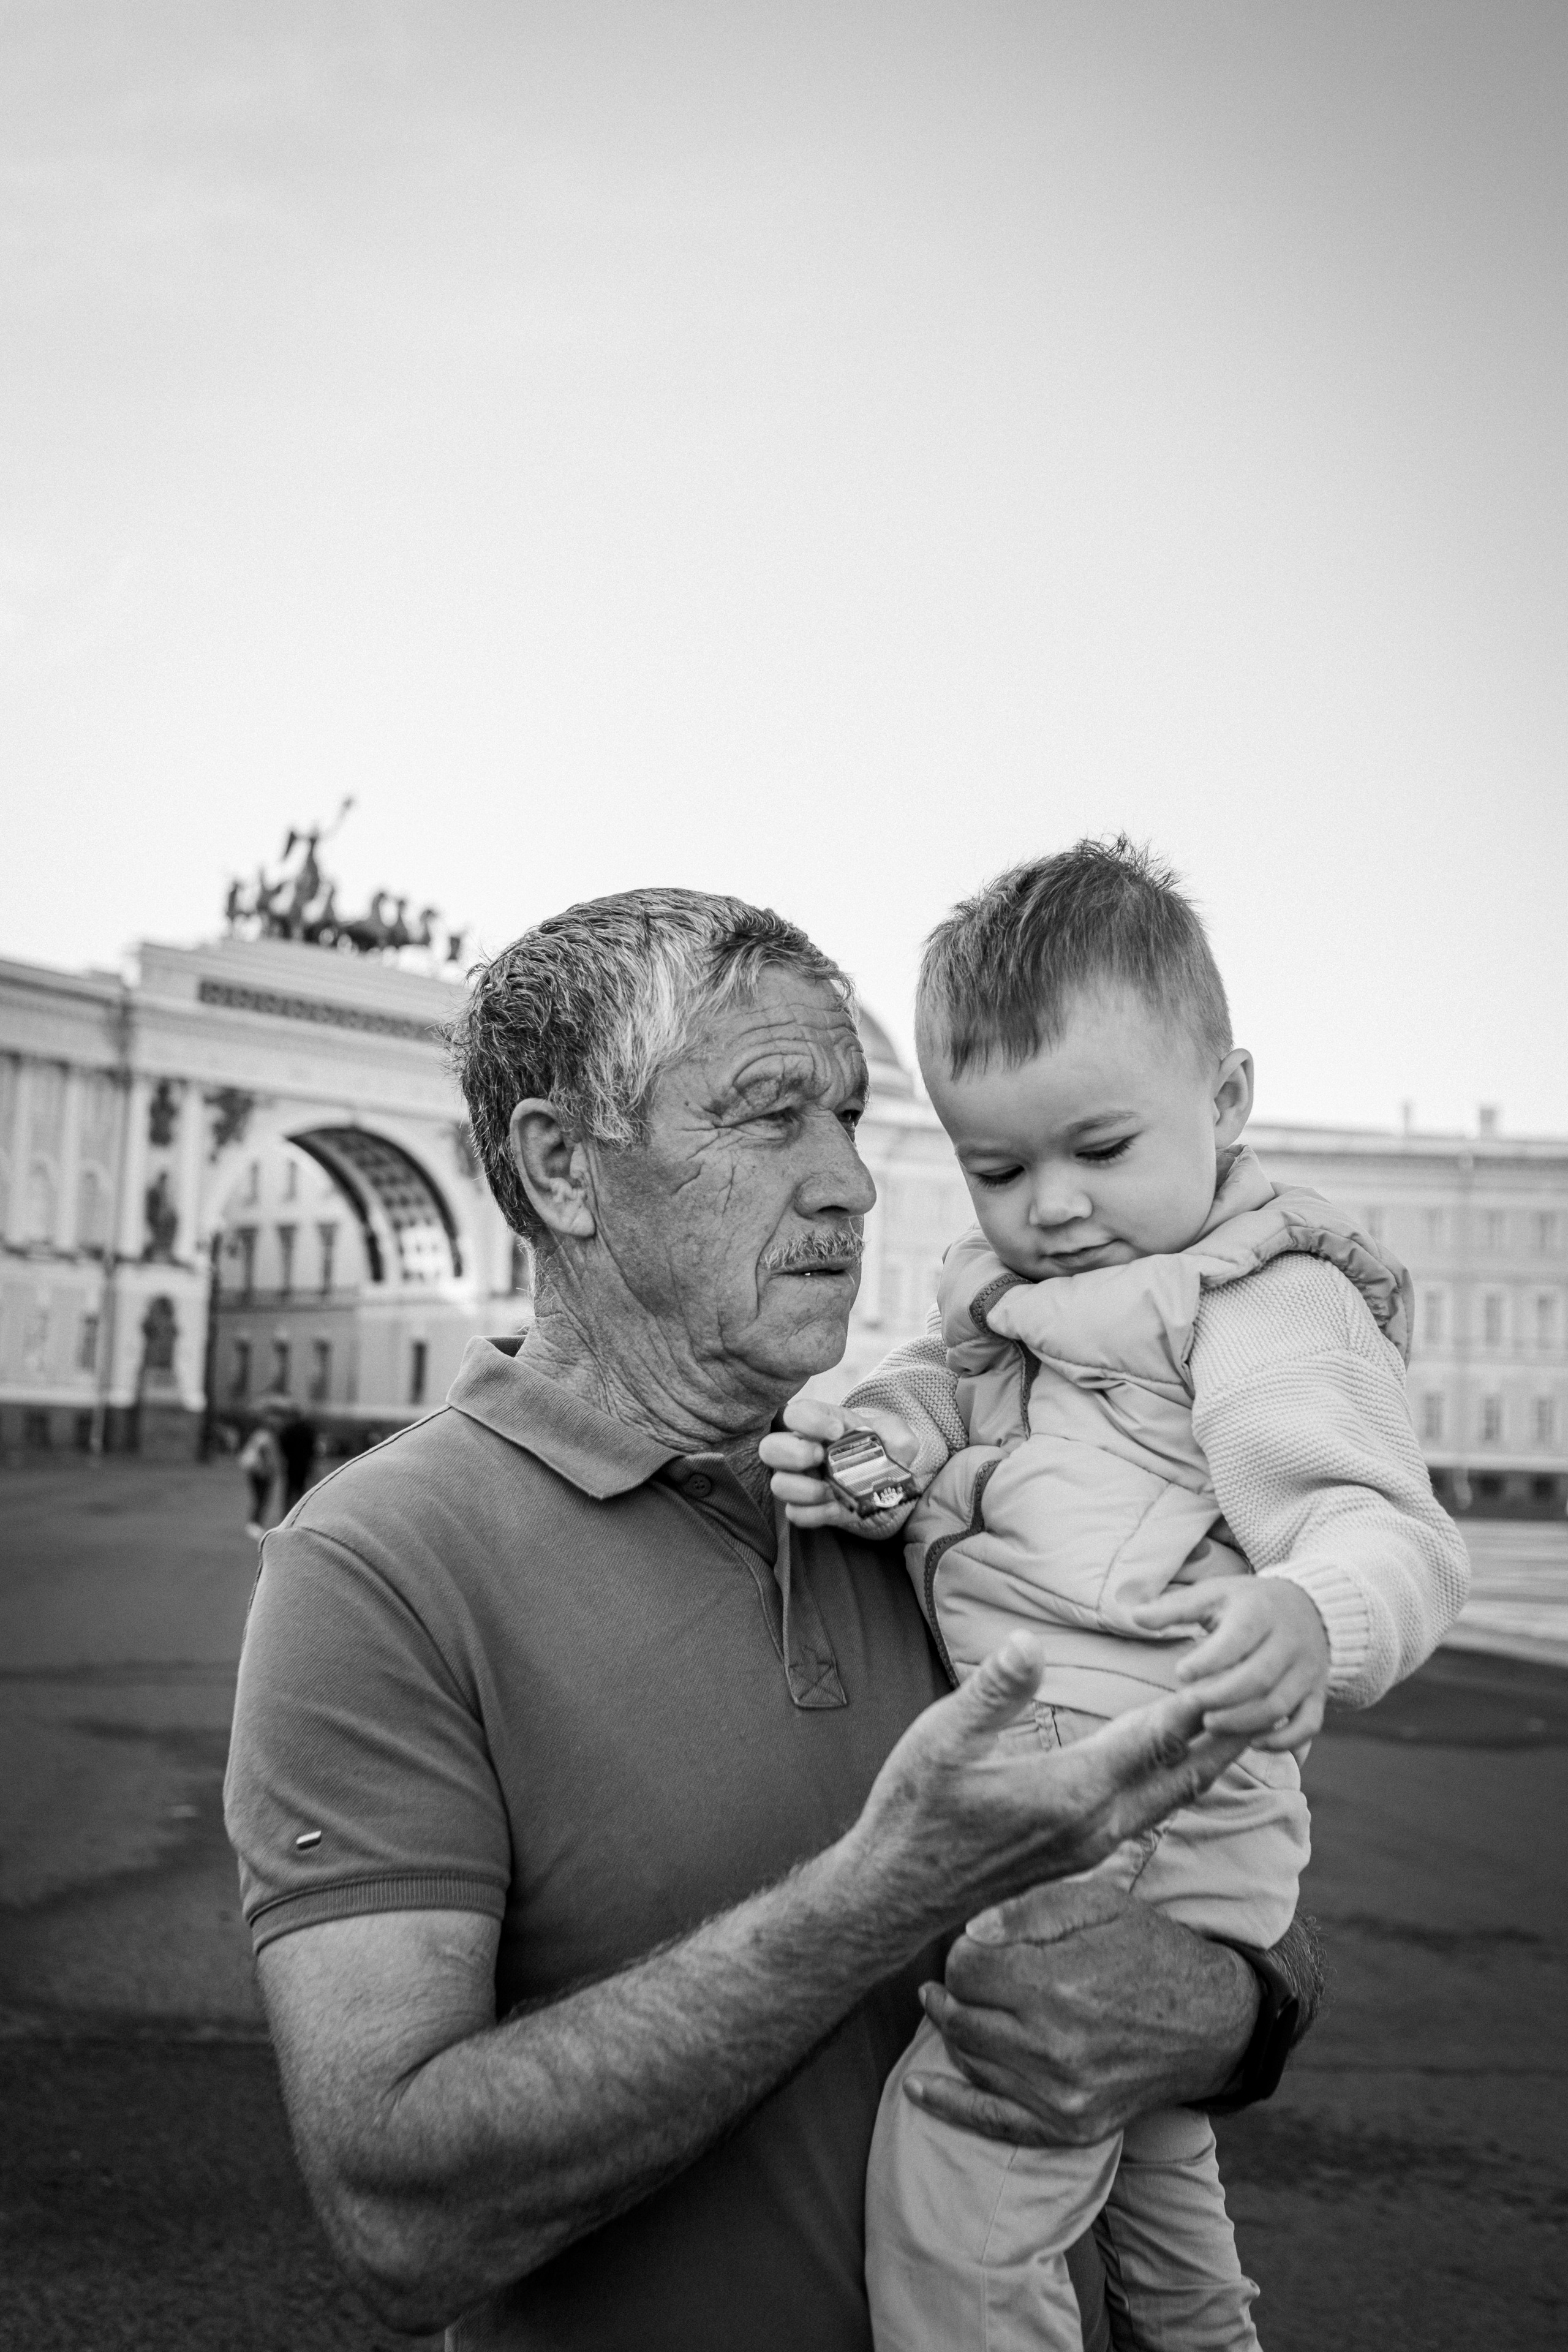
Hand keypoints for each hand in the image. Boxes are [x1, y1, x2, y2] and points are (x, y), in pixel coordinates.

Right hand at [758, 1394, 919, 1535]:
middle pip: (769, 1448)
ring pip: (778, 1484)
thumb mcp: (896, 1436)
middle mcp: (800, 1449)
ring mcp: (799, 1480)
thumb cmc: (881, 1450)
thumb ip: (898, 1435)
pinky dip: (814, 1514)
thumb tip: (897, 1446)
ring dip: (803, 1489)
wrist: (883, 1484)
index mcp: (818, 1423)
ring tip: (831, 1490)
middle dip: (793, 1454)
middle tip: (821, 1457)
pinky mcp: (806, 1507)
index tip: (836, 1431)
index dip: (809, 1420)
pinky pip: (794, 1514)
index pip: (795, 1412)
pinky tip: (836, 1508)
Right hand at [840, 1634, 1246, 1942]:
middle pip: (1181, 1778)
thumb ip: (994, 1692)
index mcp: (1069, 1791)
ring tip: (1235, 1732)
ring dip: (1203, 1765)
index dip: (1193, 1701)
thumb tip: (1031, 1642)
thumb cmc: (912, 1812)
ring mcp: (1088, 1848)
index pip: (1151, 1739)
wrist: (895, 1894)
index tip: (1232, 1667)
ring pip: (1168, 1803)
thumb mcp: (940, 1741)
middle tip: (1269, 1701)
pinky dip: (1171, 1787)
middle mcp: (1093, 1825)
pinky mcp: (1076, 1859)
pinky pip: (1144, 1817)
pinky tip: (1170, 1772)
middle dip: (1225, 1738)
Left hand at [903, 1879, 1259, 2146]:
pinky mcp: (1070, 2127)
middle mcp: (1056, 2049)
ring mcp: (1062, 2097)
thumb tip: (969, 1932)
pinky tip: (918, 2089)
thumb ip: (1027, 1911)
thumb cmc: (1149, 1951)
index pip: (966, 1969)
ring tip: (951, 2006)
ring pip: (971, 2061)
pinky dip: (950, 2106)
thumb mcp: (1097, 1904)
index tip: (979, 1945)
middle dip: (950, 1991)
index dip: (963, 1952)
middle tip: (956, 1974)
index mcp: (1059, 1986)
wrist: (1212, 2022)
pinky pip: (994, 2123)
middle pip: (961, 2017)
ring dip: (954, 2031)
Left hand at [1133, 1575, 1329, 1753]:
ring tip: (1211, 1724)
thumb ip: (1175, 1608)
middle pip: (1257, 1678)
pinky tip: (1254, 1743)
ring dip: (1244, 1721)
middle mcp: (1289, 1642)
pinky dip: (1284, 1739)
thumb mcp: (1213, 1594)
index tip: (1180, 1673)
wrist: (1308, 1606)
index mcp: (1260, 1612)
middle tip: (1191, 1705)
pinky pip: (1308, 1723)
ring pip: (1280, 1704)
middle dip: (1221, 1697)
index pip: (1237, 1639)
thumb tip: (1134, 1615)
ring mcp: (1307, 1670)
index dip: (1207, 1661)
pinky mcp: (1317, 1692)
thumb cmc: (1247, 1603)